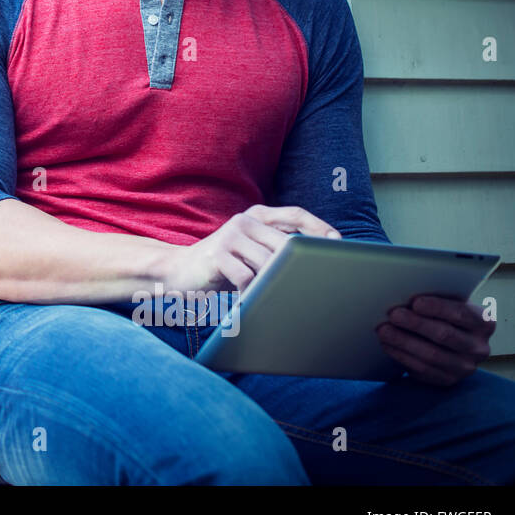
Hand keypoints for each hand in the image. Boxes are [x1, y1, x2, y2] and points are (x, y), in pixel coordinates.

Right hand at [162, 204, 340, 293]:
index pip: (295, 214)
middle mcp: (244, 221)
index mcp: (255, 216)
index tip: (338, 243)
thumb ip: (274, 248)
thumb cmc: (220, 265)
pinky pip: (246, 277)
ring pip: (268, 262)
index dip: (319, 227)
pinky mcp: (217, 256)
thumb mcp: (249, 251)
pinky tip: (248, 299)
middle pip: (286, 243)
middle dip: (300, 265)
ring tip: (275, 297)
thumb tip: (314, 262)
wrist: (175, 270)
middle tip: (313, 283)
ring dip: (273, 283)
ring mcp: (230, 237)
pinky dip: (251, 292)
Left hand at [376, 294, 493, 386]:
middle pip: (445, 335)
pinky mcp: (448, 380)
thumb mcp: (449, 304)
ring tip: (384, 330)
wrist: (450, 342)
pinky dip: (402, 356)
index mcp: (484, 322)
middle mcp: (479, 347)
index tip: (415, 302)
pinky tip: (388, 345)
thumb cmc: (445, 316)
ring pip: (432, 355)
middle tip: (393, 315)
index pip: (461, 313)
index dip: (437, 307)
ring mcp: (466, 367)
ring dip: (404, 341)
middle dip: (416, 324)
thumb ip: (436, 299)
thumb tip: (407, 295)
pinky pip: (423, 370)